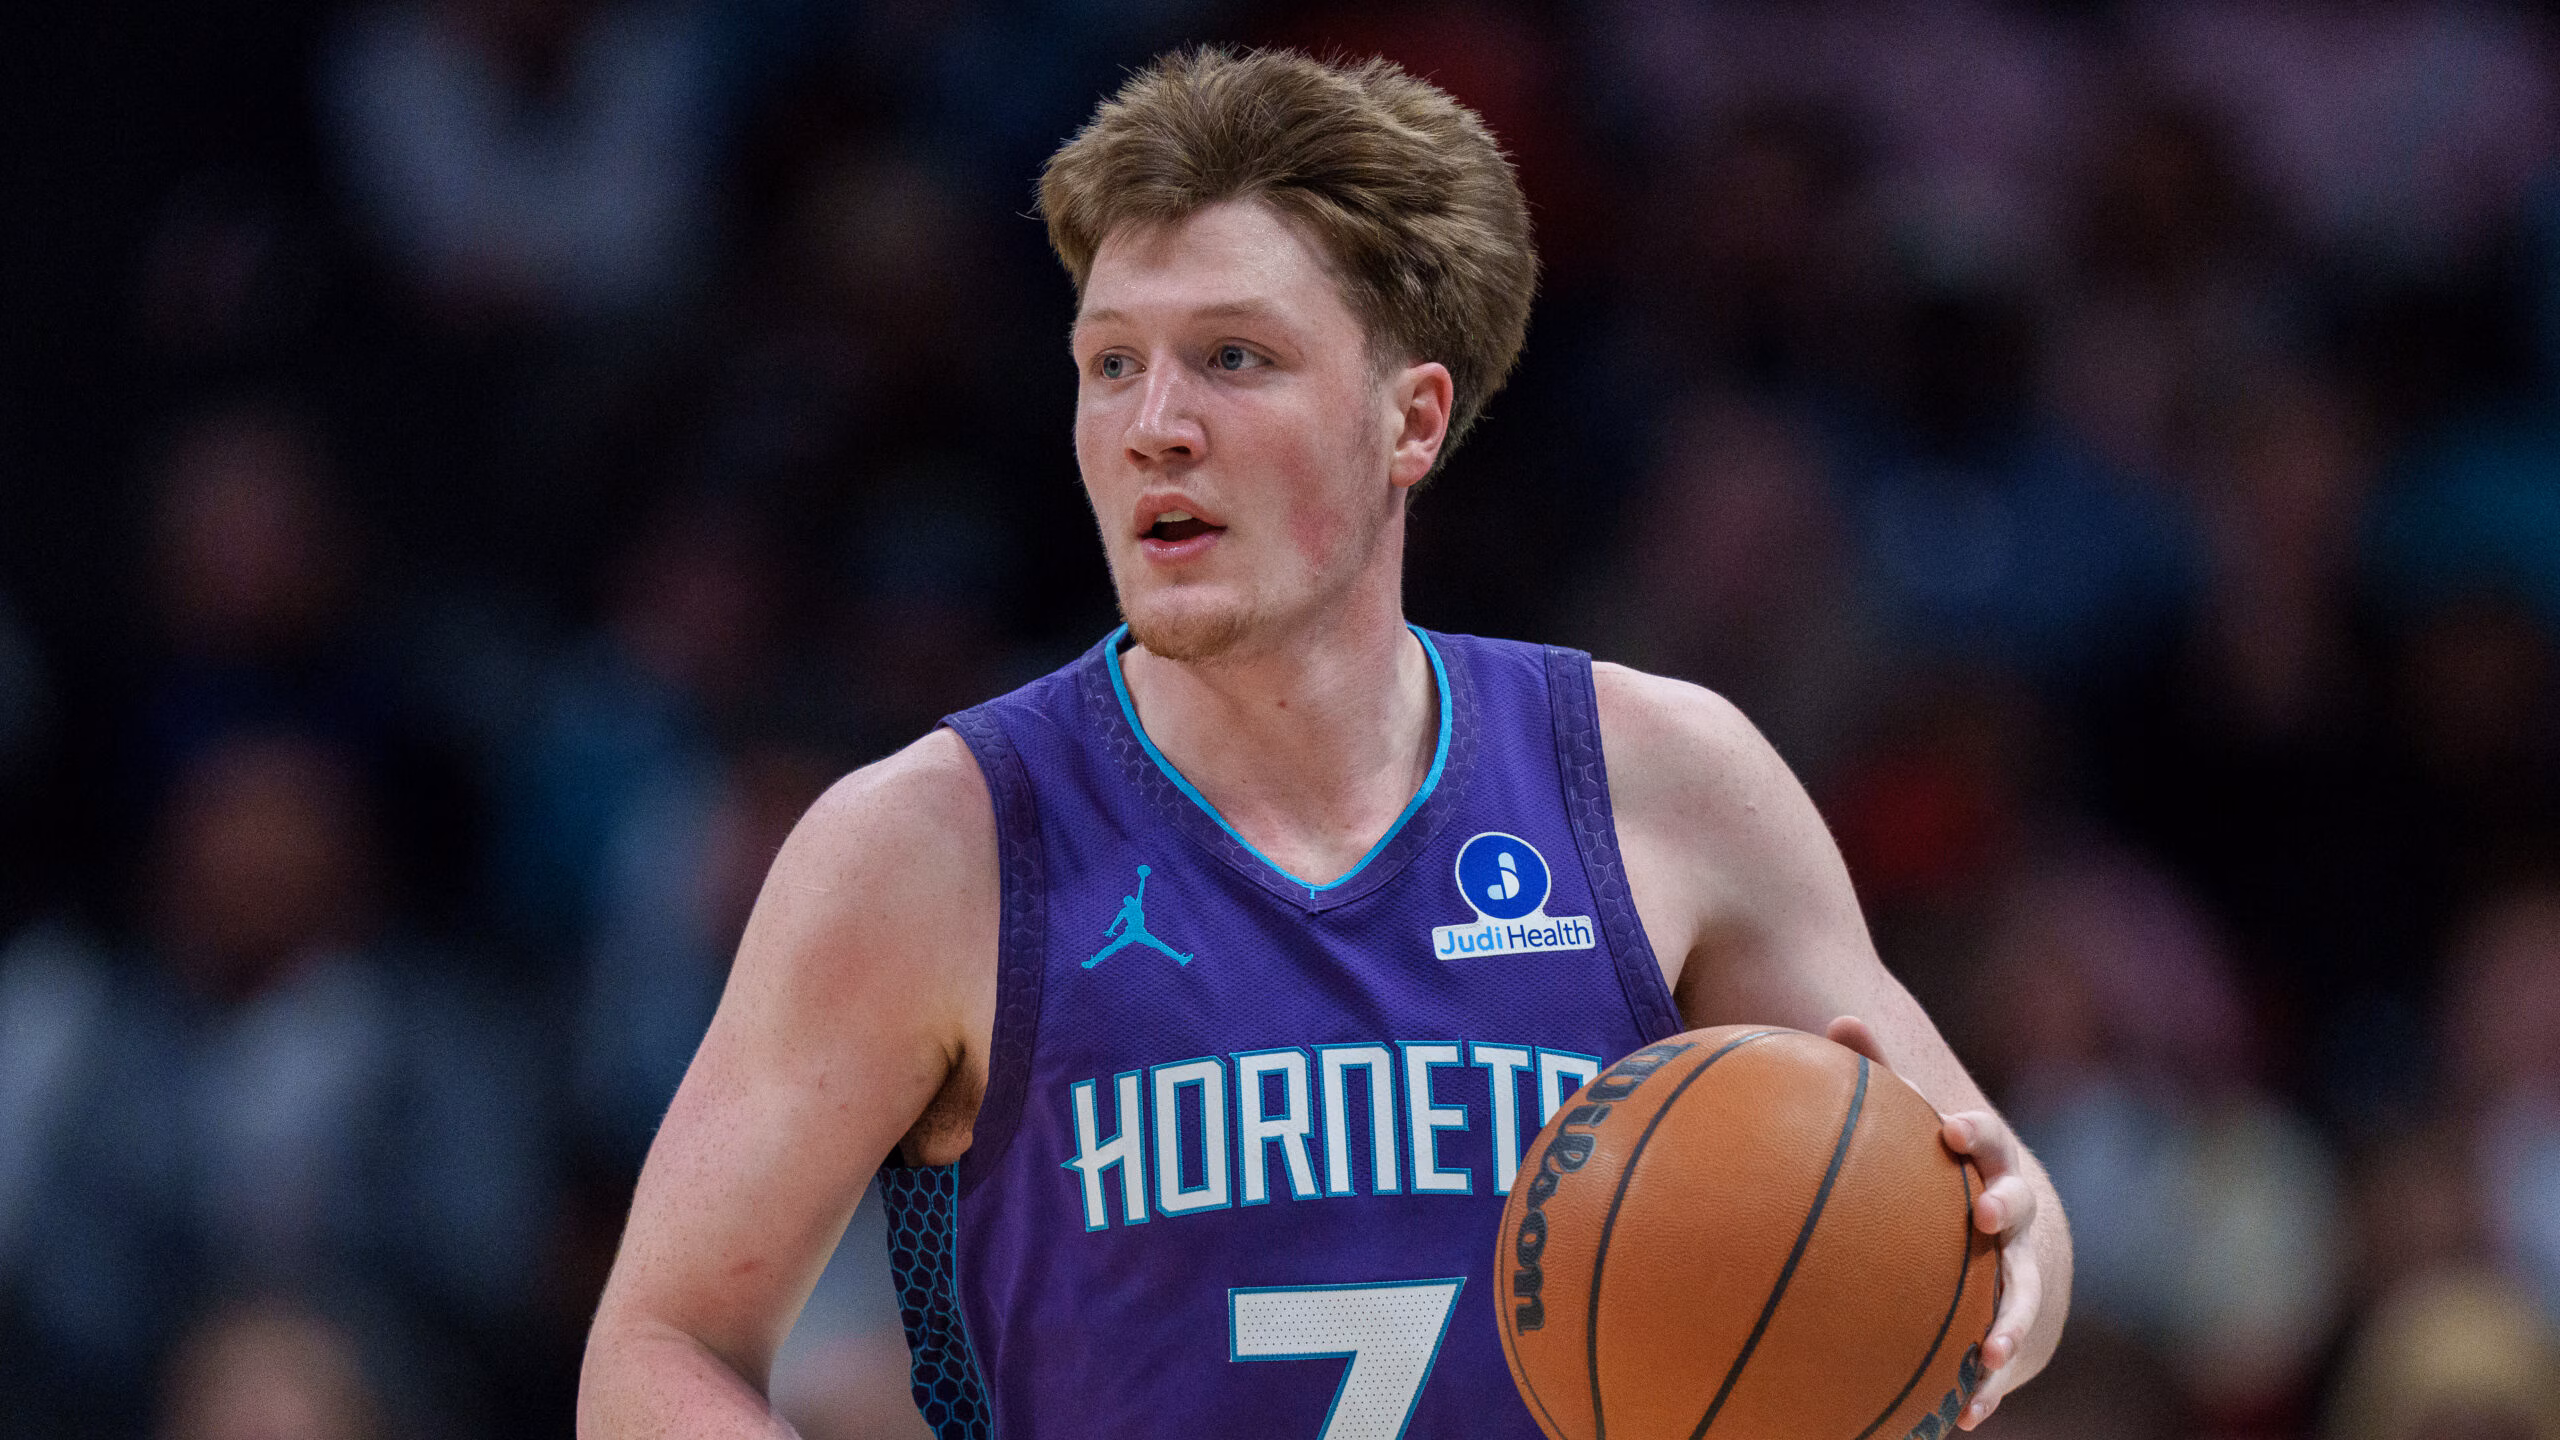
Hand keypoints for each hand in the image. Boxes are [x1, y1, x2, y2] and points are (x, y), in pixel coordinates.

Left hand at [1825, 1016, 2042, 1430]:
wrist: (1993, 1233)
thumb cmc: (1935, 1167)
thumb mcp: (1908, 1119)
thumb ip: (1876, 1072)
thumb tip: (1841, 1018)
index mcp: (1981, 1166)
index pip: (1983, 1139)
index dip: (1973, 1132)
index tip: (1950, 1129)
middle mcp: (2008, 1217)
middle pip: (2016, 1208)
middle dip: (2005, 1208)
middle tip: (1984, 1216)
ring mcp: (2014, 1272)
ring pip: (2019, 1298)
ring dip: (2006, 1324)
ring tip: (1987, 1353)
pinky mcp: (2005, 1324)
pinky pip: (1998, 1361)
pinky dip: (1983, 1390)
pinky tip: (1963, 1420)